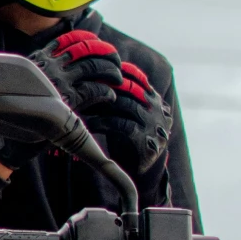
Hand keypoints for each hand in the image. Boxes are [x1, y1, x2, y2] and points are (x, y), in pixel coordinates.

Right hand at [0, 29, 129, 175]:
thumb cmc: (9, 114)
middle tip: (115, 60)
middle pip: (86, 48)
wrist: (3, 135)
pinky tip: (110, 96)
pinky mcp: (68, 102)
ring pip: (94, 66)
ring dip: (110, 70)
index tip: (98, 42)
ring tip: (118, 78)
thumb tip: (49, 71)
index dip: (88, 38)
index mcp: (39, 59)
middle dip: (105, 52)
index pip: (68, 39)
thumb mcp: (19, 86)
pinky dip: (106, 91)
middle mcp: (50, 66)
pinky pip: (95, 90)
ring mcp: (59, 82)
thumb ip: (35, 75)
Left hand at [85, 56, 172, 175]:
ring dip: (101, 102)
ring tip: (82, 101)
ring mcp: (153, 125)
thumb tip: (95, 71)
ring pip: (125, 104)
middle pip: (130, 87)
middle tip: (83, 82)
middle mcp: (157, 110)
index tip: (94, 69)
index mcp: (155, 99)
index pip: (136, 76)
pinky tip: (87, 124)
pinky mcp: (145, 141)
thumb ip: (121, 95)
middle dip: (106, 84)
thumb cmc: (129, 137)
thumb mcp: (129, 113)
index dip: (115, 71)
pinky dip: (102, 122)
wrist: (141, 170)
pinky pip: (120, 125)